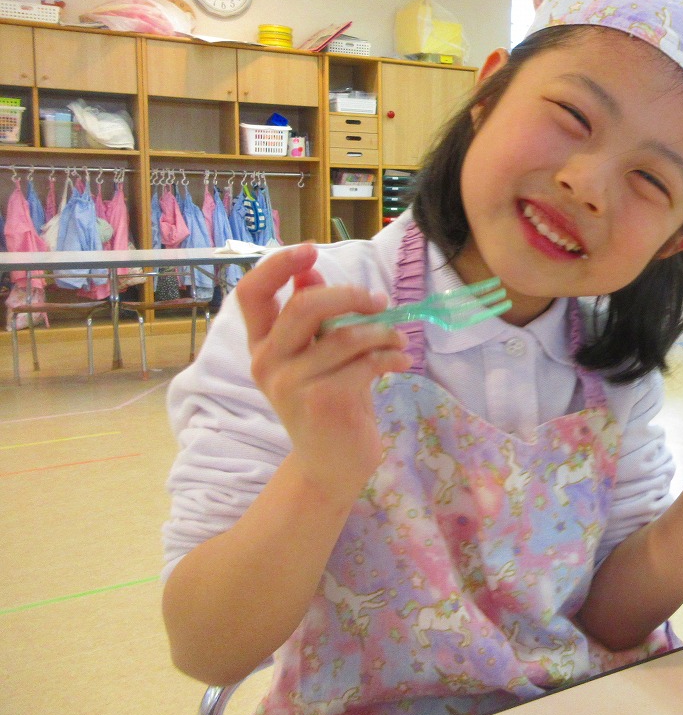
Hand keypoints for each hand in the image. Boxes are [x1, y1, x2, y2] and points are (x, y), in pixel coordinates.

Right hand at [238, 244, 410, 501]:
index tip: (310, 249)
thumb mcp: (314, 357)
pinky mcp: (324, 402)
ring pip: (344, 336)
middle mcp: (268, 363)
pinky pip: (365, 363)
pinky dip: (390, 357)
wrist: (331, 464)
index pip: (250, 293)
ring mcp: (292, 385)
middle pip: (304, 306)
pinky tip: (401, 362)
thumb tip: (310, 271)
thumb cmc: (327, 401)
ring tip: (399, 342)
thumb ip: (311, 319)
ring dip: (381, 332)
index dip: (277, 266)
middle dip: (350, 295)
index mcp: (261, 346)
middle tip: (380, 301)